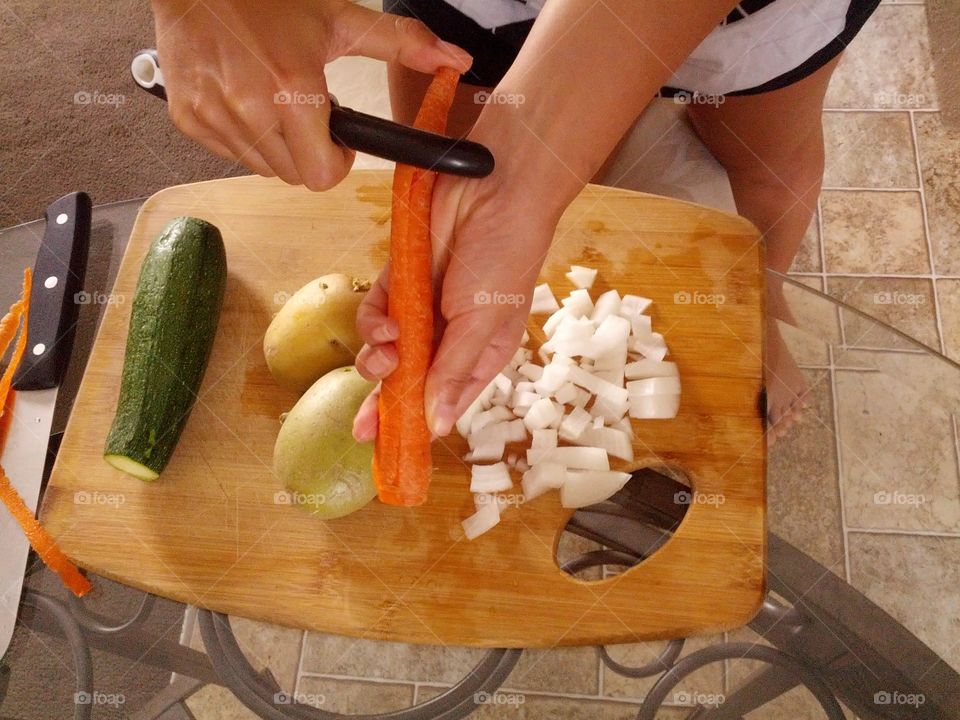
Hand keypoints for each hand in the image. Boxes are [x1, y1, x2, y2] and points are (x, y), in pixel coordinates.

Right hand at [151, 0, 470, 188]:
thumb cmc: (270, 1)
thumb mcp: (341, 19)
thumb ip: (403, 42)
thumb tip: (457, 61)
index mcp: (292, 89)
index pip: (322, 175)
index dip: (334, 162)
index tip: (334, 135)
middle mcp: (249, 109)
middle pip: (295, 176)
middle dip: (308, 152)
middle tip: (304, 111)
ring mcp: (214, 117)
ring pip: (264, 169)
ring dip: (277, 146)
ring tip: (273, 100)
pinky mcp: (188, 120)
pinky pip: (231, 154)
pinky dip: (244, 136)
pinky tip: (243, 98)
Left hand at [352, 171, 556, 440]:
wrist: (495, 186)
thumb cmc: (505, 258)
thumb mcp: (483, 327)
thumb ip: (454, 374)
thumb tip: (439, 425)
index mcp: (479, 354)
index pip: (443, 399)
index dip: (416, 423)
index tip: (391, 448)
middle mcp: (449, 335)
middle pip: (409, 379)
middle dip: (384, 402)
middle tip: (362, 427)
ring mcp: (423, 306)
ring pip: (388, 348)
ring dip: (379, 358)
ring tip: (384, 354)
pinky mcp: (401, 277)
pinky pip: (377, 310)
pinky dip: (374, 322)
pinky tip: (384, 325)